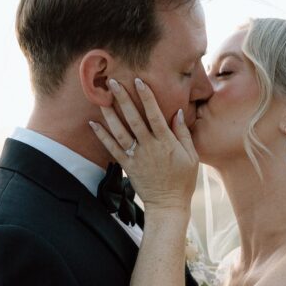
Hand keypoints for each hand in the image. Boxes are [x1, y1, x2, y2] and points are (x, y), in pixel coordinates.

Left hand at [89, 78, 197, 210]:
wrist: (168, 204)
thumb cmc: (183, 180)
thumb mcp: (191, 156)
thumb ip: (183, 133)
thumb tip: (178, 112)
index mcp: (166, 142)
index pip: (155, 114)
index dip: (147, 96)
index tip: (139, 80)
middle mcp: (149, 146)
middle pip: (134, 118)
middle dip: (123, 99)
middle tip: (113, 82)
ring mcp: (137, 156)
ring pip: (120, 131)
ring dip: (110, 114)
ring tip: (101, 98)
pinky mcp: (127, 165)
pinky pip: (112, 149)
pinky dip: (102, 136)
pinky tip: (93, 124)